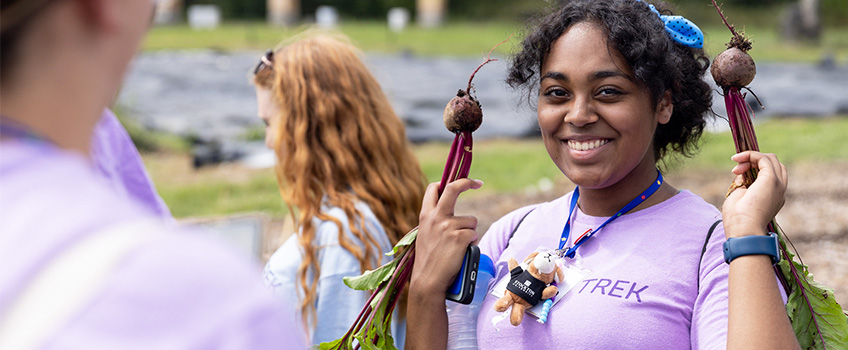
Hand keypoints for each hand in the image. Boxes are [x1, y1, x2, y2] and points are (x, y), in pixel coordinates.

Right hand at [410, 179, 481, 294]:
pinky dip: (472, 244)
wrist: (427, 281)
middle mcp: (436, 217)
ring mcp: (448, 226)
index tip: (460, 182)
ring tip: (458, 247)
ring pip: (471, 221)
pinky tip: (462, 253)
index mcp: (425, 216)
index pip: (434, 189)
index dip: (447, 182)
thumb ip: (435, 223)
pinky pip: (474, 235)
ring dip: (470, 232)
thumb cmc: (428, 262)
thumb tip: (449, 215)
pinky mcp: (459, 238)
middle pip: (453, 189)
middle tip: (477, 183)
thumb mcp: (425, 235)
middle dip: (466, 182)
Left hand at [722, 151, 787, 238]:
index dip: (753, 167)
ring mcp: (777, 184)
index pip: (769, 173)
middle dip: (753, 161)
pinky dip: (750, 155)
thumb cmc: (738, 219)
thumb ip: (743, 182)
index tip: (736, 172)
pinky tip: (738, 160)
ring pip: (770, 159)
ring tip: (736, 164)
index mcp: (773, 196)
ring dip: (751, 157)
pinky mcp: (771, 180)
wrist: (743, 230)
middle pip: (773, 164)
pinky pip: (764, 159)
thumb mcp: (740, 196)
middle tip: (736, 169)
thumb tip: (741, 171)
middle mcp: (779, 190)